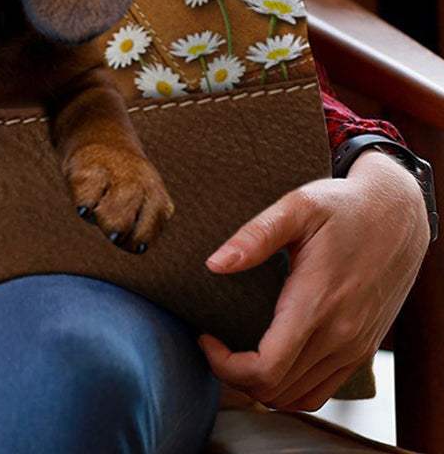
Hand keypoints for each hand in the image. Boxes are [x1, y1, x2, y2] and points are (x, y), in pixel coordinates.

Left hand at [197, 149, 430, 411]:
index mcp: (317, 303)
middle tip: (213, 343)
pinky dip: (289, 388)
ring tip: (235, 352)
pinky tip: (269, 360)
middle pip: (276, 390)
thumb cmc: (343, 207)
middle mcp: (340, 335)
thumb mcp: (297, 206)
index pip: (266, 368)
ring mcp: (354, 347)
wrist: (397, 216)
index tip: (205, 337)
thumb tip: (215, 264)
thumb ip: (255, 236)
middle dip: (233, 375)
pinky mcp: (362, 349)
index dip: (225, 365)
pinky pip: (321, 390)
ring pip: (298, 397)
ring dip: (260, 386)